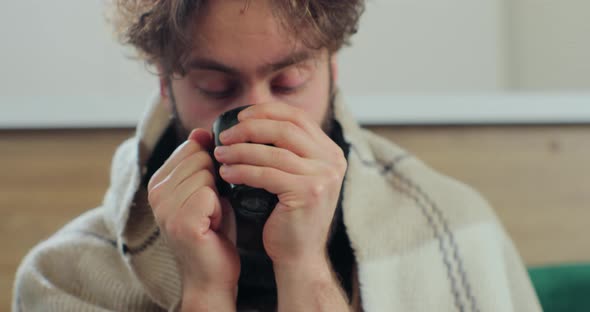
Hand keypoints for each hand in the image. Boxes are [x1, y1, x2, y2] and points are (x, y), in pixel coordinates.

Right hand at [147, 129, 238, 308]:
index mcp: (158, 182)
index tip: (210, 191)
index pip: (191, 147)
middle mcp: (155, 193)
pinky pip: (210, 192)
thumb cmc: (214, 231)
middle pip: (200, 157)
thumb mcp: (207, 189)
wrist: (213, 274)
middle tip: (212, 207)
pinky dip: (220, 208)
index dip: (210, 166)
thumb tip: (201, 131)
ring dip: (219, 195)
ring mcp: (165, 207)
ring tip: (212, 217)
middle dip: (216, 180)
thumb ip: (202, 162)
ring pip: (206, 173)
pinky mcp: (180, 220)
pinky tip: (213, 225)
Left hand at [213, 103, 346, 266]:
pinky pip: (267, 174)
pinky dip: (243, 171)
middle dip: (250, 128)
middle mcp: (332, 160)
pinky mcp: (308, 193)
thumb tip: (248, 121)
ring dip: (241, 150)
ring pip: (274, 151)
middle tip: (224, 136)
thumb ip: (283, 149)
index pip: (297, 117)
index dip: (266, 111)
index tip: (239, 117)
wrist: (299, 255)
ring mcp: (323, 176)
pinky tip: (226, 174)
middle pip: (286, 128)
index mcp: (329, 152)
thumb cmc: (288, 216)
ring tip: (220, 154)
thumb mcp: (293, 176)